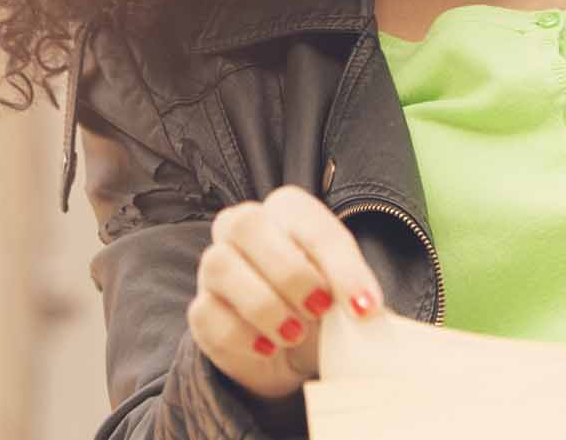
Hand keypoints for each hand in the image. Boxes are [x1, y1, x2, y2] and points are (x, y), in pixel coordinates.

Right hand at [190, 184, 387, 401]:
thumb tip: (362, 308)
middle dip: (289, 272)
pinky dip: (243, 336)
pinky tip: (268, 349)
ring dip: (264, 305)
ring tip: (295, 334)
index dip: (338, 264)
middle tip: (321, 311)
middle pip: (246, 224)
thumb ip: (353, 293)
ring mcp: (214, 267)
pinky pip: (207, 313)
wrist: (295, 354)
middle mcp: (242, 228)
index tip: (364, 308)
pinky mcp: (201, 309)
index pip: (306, 220)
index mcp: (286, 212)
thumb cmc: (323, 309)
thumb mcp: (346, 298)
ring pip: (220, 264)